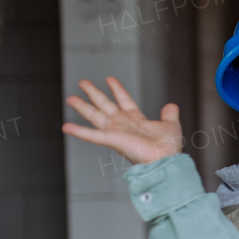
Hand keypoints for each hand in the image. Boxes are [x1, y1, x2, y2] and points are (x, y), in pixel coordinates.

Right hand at [62, 77, 182, 164]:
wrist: (165, 159)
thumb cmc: (168, 147)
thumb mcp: (171, 125)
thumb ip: (169, 114)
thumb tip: (171, 106)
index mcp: (136, 120)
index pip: (124, 100)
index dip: (117, 89)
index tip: (110, 79)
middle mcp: (123, 124)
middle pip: (104, 104)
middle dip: (94, 93)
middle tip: (83, 82)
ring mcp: (115, 131)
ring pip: (94, 115)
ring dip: (82, 106)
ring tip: (70, 97)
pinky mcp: (111, 139)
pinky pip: (91, 135)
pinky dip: (78, 131)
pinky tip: (66, 127)